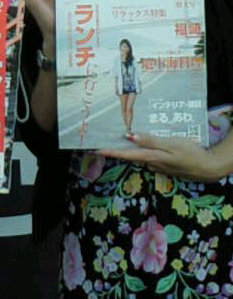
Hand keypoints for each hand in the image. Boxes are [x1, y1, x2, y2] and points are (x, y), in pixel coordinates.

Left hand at [97, 131, 232, 182]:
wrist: (207, 167)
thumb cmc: (190, 153)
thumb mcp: (170, 145)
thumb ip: (150, 141)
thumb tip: (130, 136)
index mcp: (151, 156)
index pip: (126, 154)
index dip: (110, 151)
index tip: (96, 149)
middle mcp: (151, 162)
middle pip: (129, 156)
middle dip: (116, 149)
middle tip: (102, 141)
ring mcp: (158, 164)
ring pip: (139, 156)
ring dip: (128, 149)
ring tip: (116, 138)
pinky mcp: (164, 164)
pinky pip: (148, 156)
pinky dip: (141, 150)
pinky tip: (140, 143)